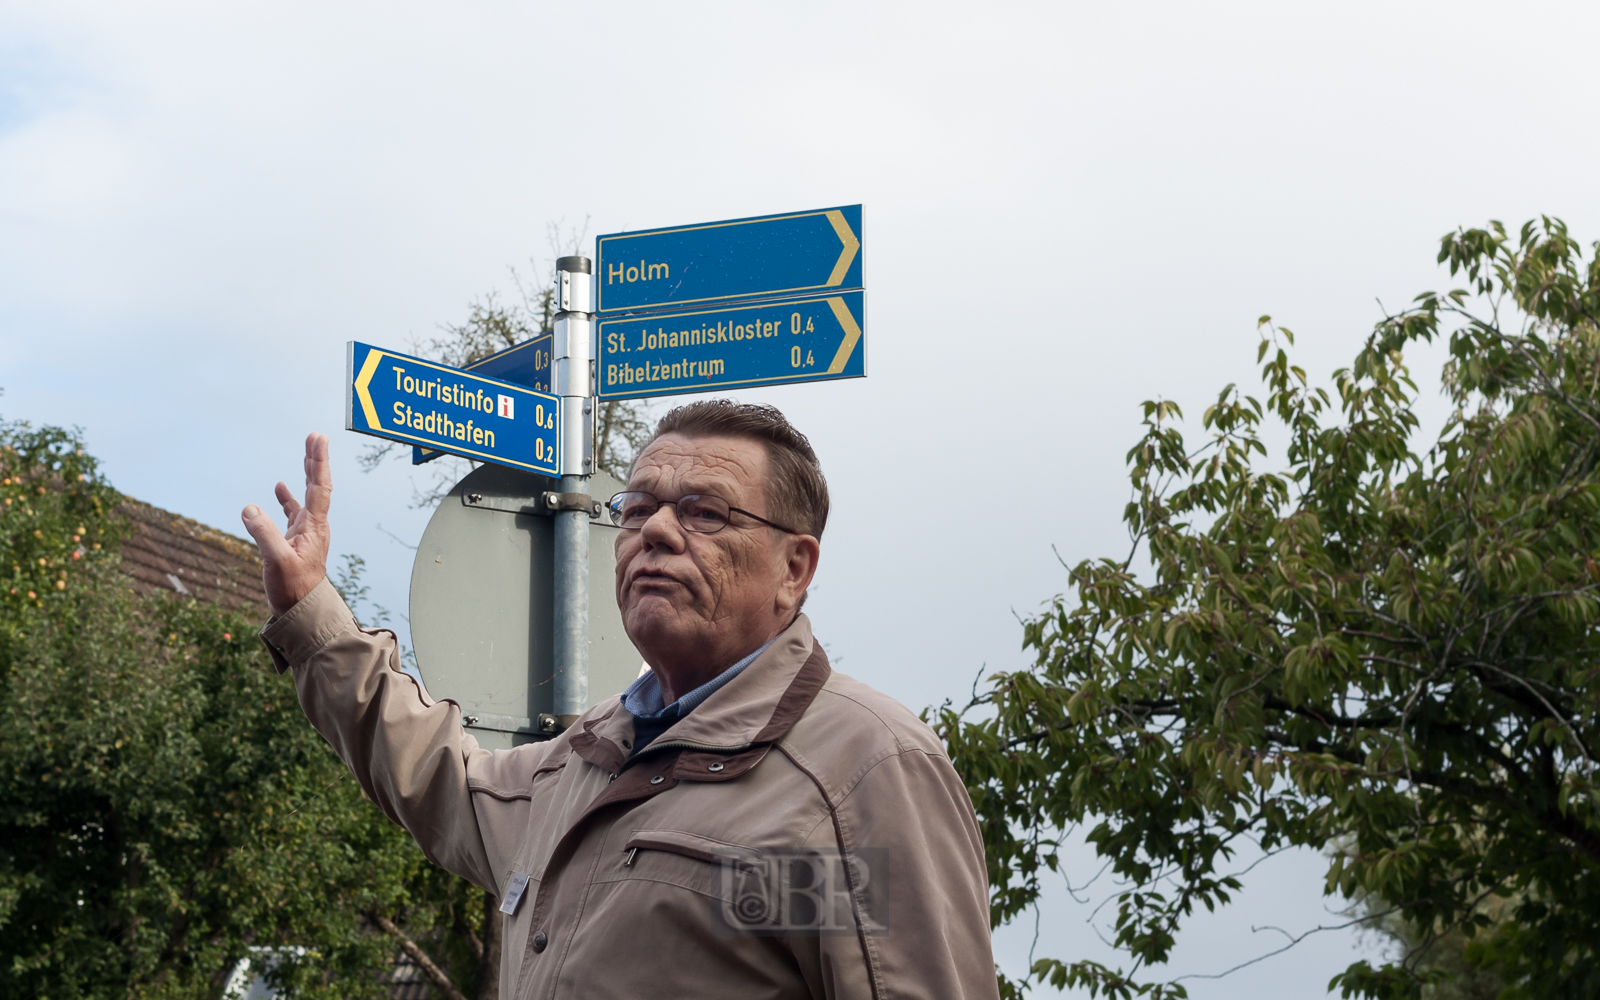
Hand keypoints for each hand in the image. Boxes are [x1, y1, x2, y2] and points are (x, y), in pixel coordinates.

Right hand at [241, 433, 331, 616]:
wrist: (301, 613)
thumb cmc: (292, 590)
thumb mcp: (275, 561)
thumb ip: (263, 534)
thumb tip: (250, 508)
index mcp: (313, 527)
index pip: (319, 487)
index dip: (318, 461)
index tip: (319, 439)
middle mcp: (313, 527)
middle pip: (318, 486)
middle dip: (316, 460)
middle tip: (316, 436)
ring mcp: (305, 534)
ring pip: (307, 497)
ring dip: (305, 475)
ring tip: (306, 452)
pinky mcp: (295, 542)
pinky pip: (292, 514)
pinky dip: (286, 499)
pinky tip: (278, 488)